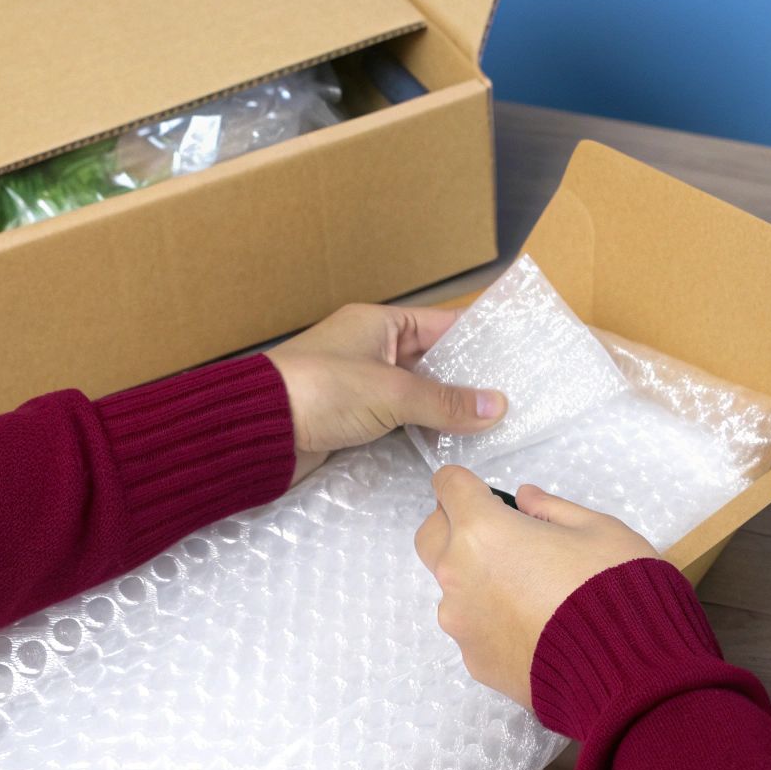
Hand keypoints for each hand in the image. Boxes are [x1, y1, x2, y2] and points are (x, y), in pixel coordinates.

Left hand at [267, 304, 504, 484]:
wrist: (255, 431)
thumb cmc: (321, 391)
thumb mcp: (392, 392)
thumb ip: (445, 401)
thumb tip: (498, 406)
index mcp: (379, 323)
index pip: (442, 325)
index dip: (478, 341)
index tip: (515, 358)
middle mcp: (372, 349)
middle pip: (433, 363)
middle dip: (468, 383)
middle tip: (513, 401)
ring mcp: (361, 386)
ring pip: (417, 396)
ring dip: (446, 411)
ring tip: (492, 428)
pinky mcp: (352, 419)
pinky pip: (399, 421)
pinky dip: (422, 431)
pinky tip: (451, 446)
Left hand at [414, 466, 655, 707]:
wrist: (625, 669)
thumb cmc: (614, 587)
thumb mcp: (597, 528)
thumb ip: (551, 508)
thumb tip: (524, 499)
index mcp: (484, 531)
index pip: (449, 485)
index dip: (466, 483)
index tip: (487, 492)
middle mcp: (460, 575)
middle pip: (431, 534)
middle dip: (455, 525)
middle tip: (499, 532)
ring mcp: (462, 623)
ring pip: (454, 586)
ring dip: (478, 578)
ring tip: (531, 590)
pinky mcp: (475, 661)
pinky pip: (474, 627)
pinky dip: (494, 619)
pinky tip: (536, 626)